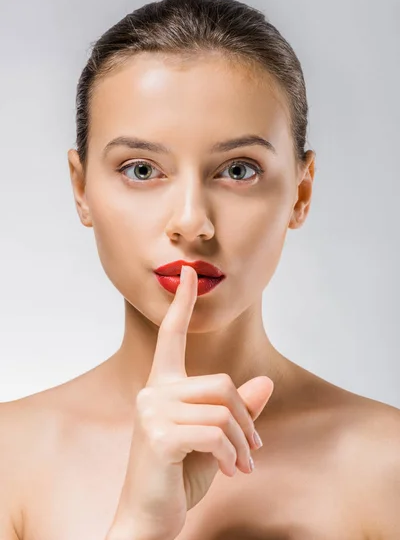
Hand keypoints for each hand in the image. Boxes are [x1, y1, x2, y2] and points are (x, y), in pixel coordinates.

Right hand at [106, 265, 273, 539]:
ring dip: (242, 442)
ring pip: (223, 409)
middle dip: (245, 417)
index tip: (189, 273)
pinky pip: (216, 433)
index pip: (171, 336)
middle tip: (252, 449)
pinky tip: (231, 472)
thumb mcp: (213, 440)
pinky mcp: (159, 436)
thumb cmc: (177, 477)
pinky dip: (233, 454)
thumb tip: (265, 382)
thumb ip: (235, 410)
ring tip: (242, 465)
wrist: (148, 520)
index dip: (183, 304)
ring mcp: (152, 413)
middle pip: (221, 383)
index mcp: (161, 388)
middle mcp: (152, 393)